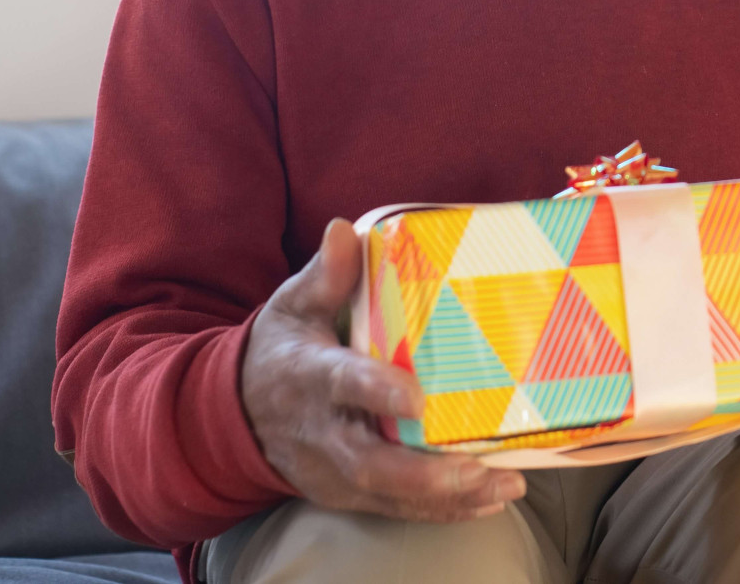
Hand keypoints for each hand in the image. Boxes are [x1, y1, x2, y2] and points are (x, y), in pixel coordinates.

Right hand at [241, 218, 526, 520]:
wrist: (235, 414)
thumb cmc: (280, 350)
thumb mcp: (292, 306)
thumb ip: (325, 274)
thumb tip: (343, 230)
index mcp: (309, 377)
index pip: (342, 384)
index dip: (376, 393)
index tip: (416, 401)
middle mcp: (320, 432)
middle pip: (368, 461)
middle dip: (423, 472)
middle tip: (477, 467)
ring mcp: (331, 471)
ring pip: (387, 493)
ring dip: (446, 495)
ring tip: (503, 485)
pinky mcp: (345, 493)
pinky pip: (395, 508)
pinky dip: (441, 510)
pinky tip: (488, 500)